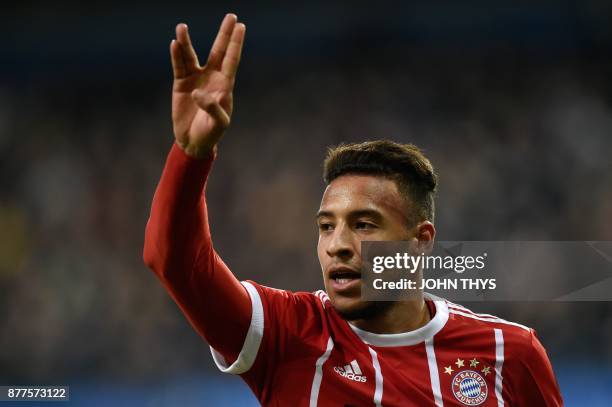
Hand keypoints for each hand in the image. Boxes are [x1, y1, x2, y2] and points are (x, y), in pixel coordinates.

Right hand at [170, 14, 245, 157]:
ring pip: (191, 55)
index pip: (231, 60)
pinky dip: (176, 55)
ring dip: (186, 42)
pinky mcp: (181, 84)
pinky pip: (179, 66)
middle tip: (231, 16)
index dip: (236, 43)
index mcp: (225, 85)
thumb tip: (198, 92)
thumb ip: (213, 108)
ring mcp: (195, 79)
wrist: (193, 141)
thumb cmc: (211, 133)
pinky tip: (174, 44)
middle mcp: (211, 78)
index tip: (241, 26)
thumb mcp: (219, 123)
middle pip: (218, 51)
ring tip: (181, 27)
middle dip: (224, 34)